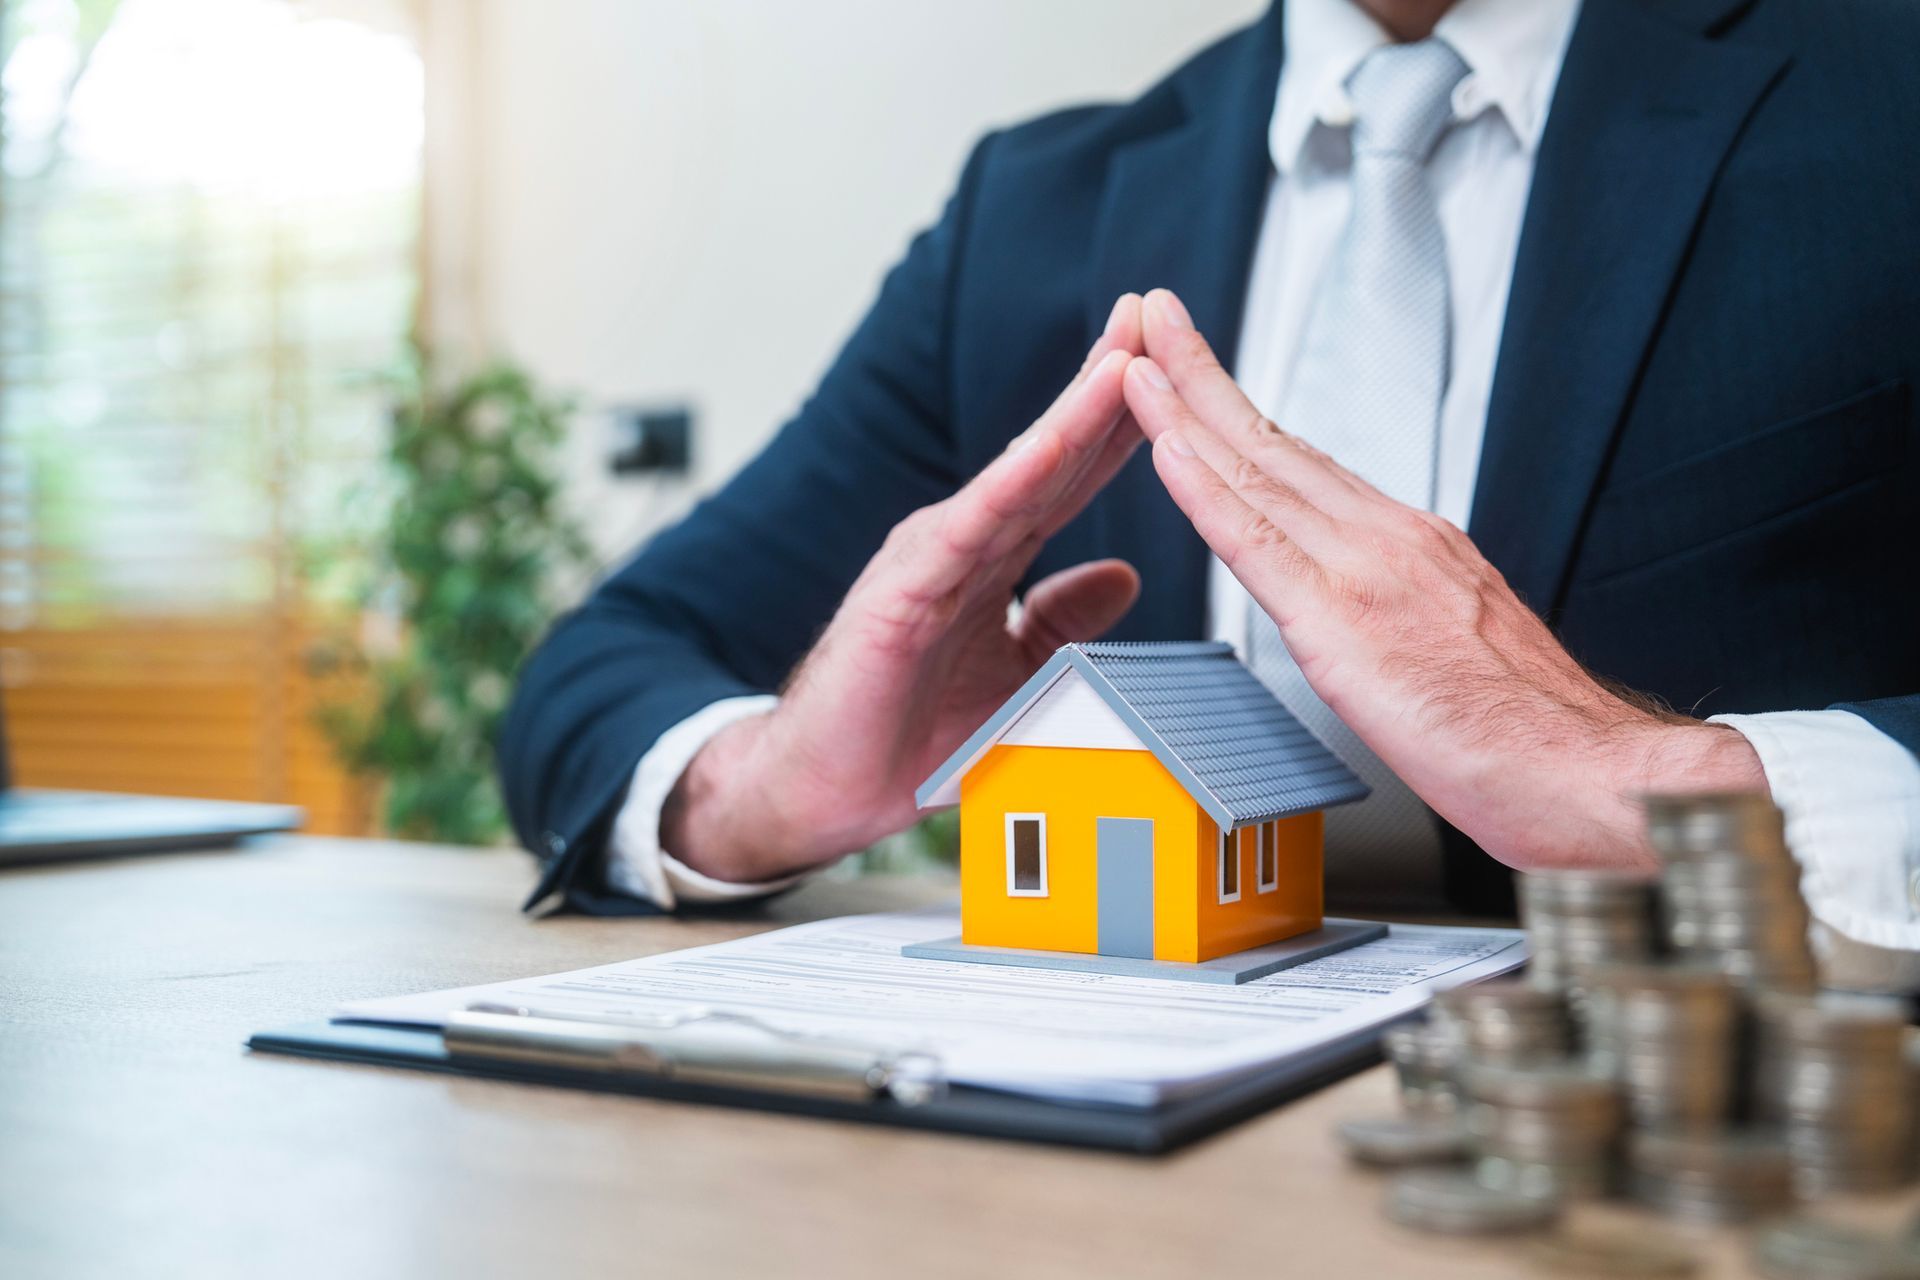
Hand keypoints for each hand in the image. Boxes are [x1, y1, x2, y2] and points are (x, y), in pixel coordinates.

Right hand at [662, 296, 1147, 881]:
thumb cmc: (904, 732)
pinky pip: (970, 527)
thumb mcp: (1016, 672)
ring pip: (1018, 472)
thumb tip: (1123, 576)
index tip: (1179, 365)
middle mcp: (964, 539)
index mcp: (994, 555)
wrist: (825, 789)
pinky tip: (1055, 443)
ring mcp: (932, 556)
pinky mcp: (903, 588)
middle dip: (1108, 380)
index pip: (1073, 473)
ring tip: (1124, 354)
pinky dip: (1014, 481)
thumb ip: (1062, 619)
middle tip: (1157, 313)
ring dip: (1075, 410)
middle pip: (1052, 449)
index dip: (1128, 420)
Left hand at [1123, 289, 1765, 870]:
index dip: (1243, 415)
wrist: (1593, 772)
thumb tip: (1372, 607)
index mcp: (1413, 545)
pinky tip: (1168, 450)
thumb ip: (1408, 608)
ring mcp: (1367, 572)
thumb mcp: (1463, 644)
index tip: (1198, 374)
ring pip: (1256, 473)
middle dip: (1203, 377)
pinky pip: (1256, 544)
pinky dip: (1205, 489)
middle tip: (1153, 319)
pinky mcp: (1345, 623)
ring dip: (1187, 409)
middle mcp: (1389, 539)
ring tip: (1137, 360)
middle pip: (1273, 444)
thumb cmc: (1534, 733)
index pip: (1305, 465)